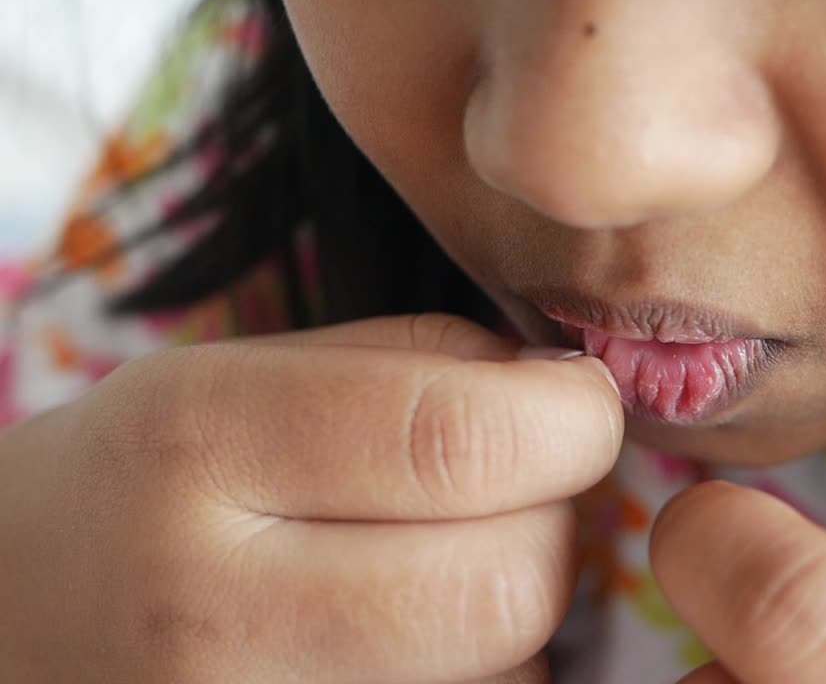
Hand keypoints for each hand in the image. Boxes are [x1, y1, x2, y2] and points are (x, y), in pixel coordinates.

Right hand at [0, 315, 621, 683]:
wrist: (9, 622)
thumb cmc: (147, 478)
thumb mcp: (239, 375)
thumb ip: (417, 365)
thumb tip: (569, 399)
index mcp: (201, 446)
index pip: (459, 443)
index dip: (571, 421)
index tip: (578, 406)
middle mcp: (212, 608)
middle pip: (509, 585)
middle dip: (555, 525)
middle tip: (518, 492)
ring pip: (510, 676)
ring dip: (518, 614)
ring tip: (432, 571)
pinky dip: (481, 676)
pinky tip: (411, 642)